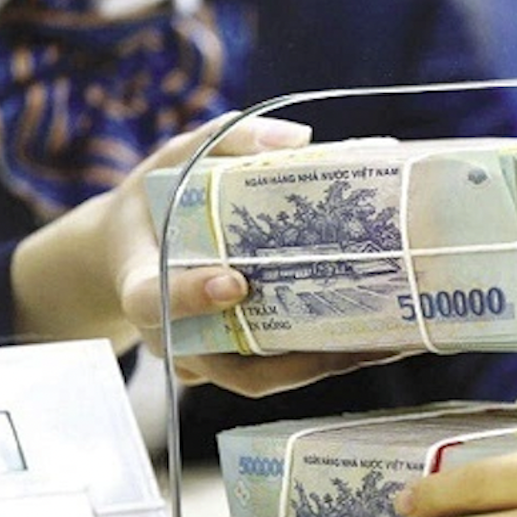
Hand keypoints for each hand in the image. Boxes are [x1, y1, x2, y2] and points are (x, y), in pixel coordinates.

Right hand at [13, 113, 405, 395]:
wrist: (132, 247)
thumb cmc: (157, 200)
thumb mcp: (175, 158)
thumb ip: (226, 141)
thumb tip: (299, 139)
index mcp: (141, 282)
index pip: (154, 300)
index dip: (192, 298)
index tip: (234, 283)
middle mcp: (170, 334)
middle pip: (226, 363)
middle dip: (294, 357)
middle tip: (354, 334)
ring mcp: (199, 356)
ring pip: (259, 378)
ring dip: (323, 366)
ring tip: (383, 344)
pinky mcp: (227, 362)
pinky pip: (273, 373)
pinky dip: (321, 362)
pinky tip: (372, 343)